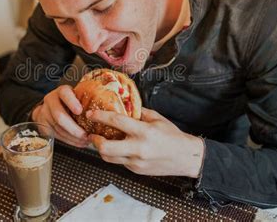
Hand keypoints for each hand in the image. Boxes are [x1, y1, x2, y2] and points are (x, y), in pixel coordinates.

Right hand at [31, 85, 87, 147]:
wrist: (49, 107)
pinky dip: (69, 141)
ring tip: (85, 141)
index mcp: (61, 91)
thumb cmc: (70, 102)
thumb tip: (109, 110)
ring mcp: (45, 113)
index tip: (80, 111)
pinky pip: (56, 135)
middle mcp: (51, 101)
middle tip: (85, 135)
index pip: (64, 94)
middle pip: (59, 116)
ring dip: (72, 137)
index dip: (72, 102)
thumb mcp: (76, 96)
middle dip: (74, 128)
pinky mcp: (43, 125)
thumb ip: (86, 101)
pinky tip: (79, 143)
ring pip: (58, 128)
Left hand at [88, 108, 203, 176]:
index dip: (100, 117)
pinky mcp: (136, 170)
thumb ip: (139, 112)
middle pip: (106, 148)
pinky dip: (115, 154)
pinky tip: (117, 148)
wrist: (186, 157)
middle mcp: (138, 148)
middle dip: (95, 140)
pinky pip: (119, 162)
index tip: (91, 114)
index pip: (117, 122)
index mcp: (144, 132)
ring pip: (109, 158)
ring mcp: (136, 162)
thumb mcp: (157, 119)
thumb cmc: (172, 136)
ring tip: (101, 141)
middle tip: (92, 134)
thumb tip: (125, 105)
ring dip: (101, 149)